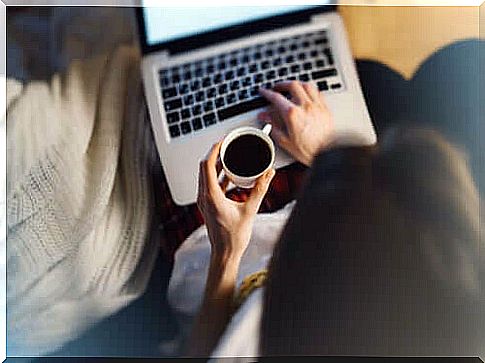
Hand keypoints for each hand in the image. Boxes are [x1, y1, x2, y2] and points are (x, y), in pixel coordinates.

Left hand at [197, 142, 274, 260]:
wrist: (225, 253)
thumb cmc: (234, 237)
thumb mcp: (250, 210)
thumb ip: (260, 189)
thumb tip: (269, 173)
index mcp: (211, 196)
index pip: (207, 165)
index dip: (214, 150)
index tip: (223, 141)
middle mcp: (204, 197)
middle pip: (204, 167)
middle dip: (215, 153)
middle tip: (227, 144)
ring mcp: (204, 201)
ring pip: (206, 175)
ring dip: (216, 164)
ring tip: (228, 155)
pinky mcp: (208, 205)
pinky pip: (209, 184)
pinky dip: (218, 176)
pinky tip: (229, 174)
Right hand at [258, 81, 335, 165]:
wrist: (327, 153)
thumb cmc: (308, 150)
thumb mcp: (285, 140)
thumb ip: (273, 125)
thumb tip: (265, 117)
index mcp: (293, 114)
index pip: (276, 97)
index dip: (267, 93)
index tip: (263, 92)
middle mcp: (305, 106)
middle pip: (293, 85)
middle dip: (282, 84)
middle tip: (277, 87)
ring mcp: (317, 106)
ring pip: (307, 85)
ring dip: (297, 84)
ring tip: (292, 87)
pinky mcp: (325, 109)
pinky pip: (317, 92)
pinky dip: (310, 90)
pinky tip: (308, 93)